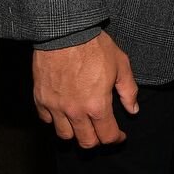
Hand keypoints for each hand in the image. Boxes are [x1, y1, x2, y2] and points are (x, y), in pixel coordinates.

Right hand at [33, 31, 138, 146]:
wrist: (65, 32)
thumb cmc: (94, 45)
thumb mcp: (121, 64)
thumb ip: (128, 90)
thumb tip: (132, 110)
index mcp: (97, 105)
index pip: (107, 135)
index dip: (116, 138)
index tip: (119, 136)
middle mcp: (75, 111)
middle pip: (86, 142)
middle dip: (97, 140)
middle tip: (102, 131)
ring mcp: (56, 107)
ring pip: (65, 135)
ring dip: (76, 132)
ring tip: (82, 123)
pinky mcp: (40, 100)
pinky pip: (47, 120)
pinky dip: (55, 120)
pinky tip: (63, 110)